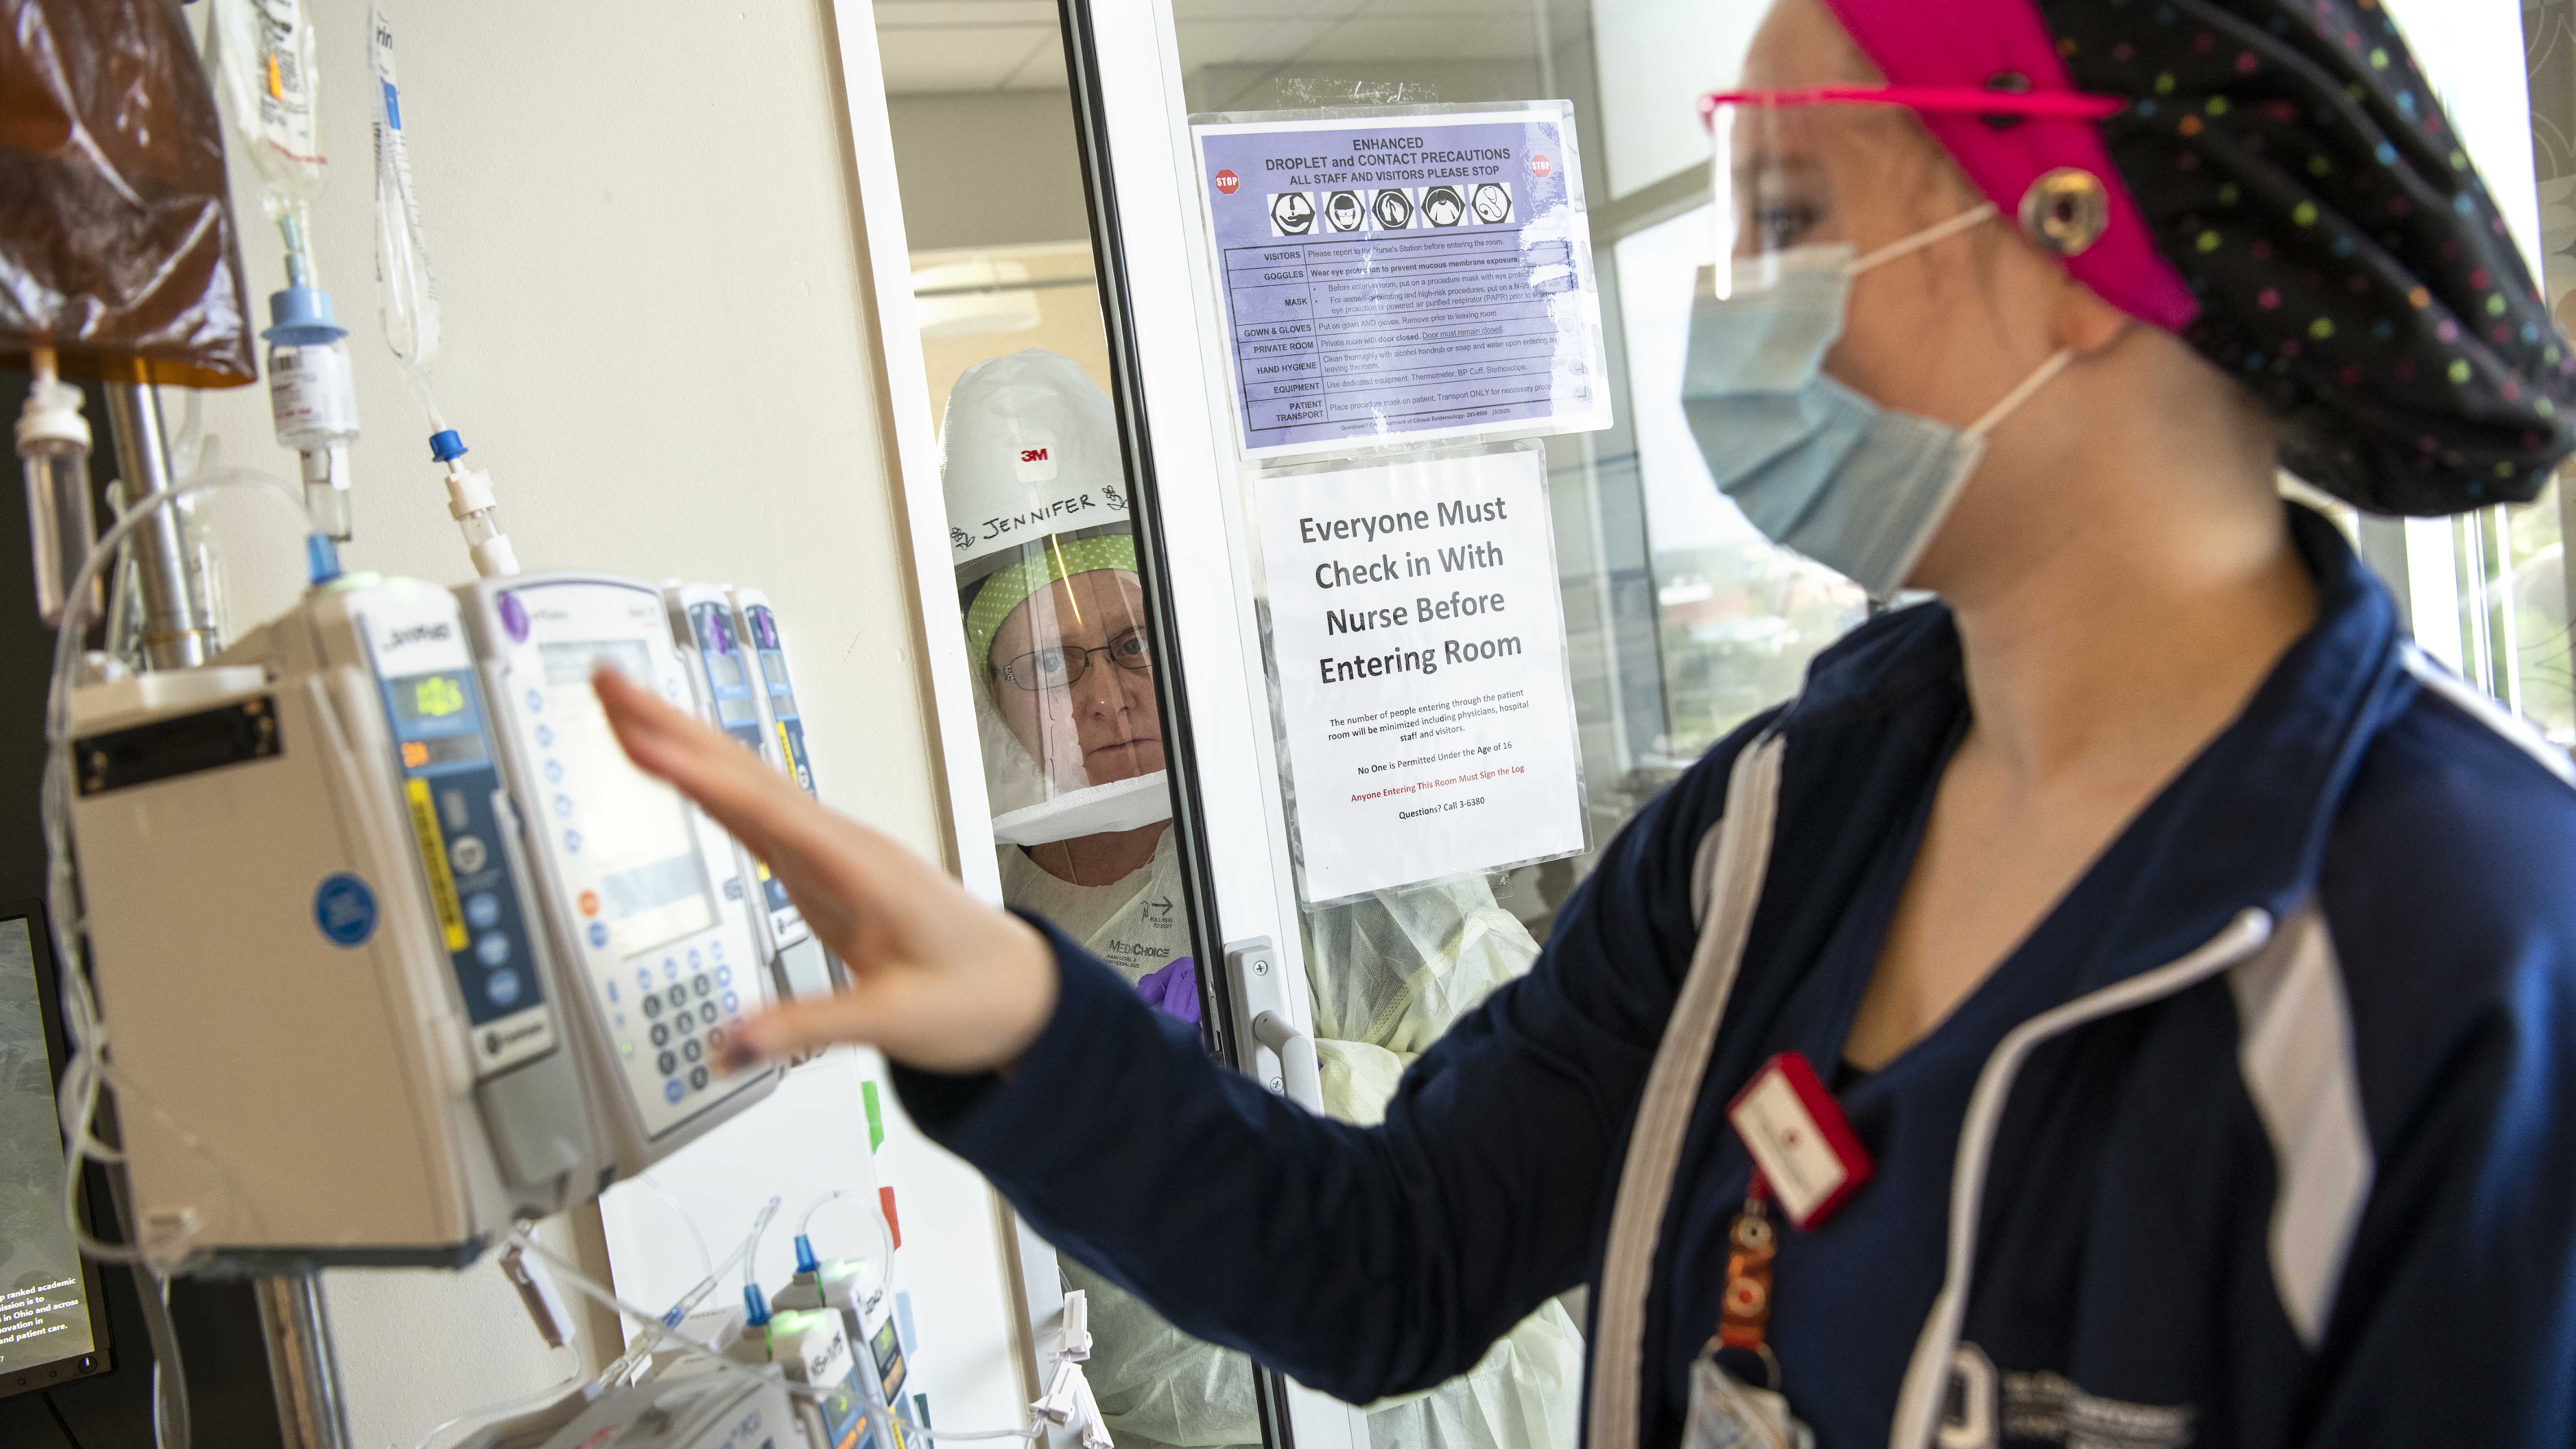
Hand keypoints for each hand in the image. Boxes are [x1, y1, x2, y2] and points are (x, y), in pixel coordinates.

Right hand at [592, 668, 1055, 1072]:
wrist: (1021, 991)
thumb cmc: (973, 997)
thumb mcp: (895, 1024)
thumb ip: (808, 1029)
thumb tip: (730, 1045)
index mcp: (860, 871)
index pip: (765, 812)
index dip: (700, 777)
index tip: (643, 740)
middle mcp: (842, 846)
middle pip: (746, 776)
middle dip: (674, 730)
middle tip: (609, 684)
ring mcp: (831, 851)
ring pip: (748, 784)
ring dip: (686, 744)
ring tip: (625, 707)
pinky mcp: (823, 867)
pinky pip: (758, 812)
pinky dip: (711, 784)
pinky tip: (681, 766)